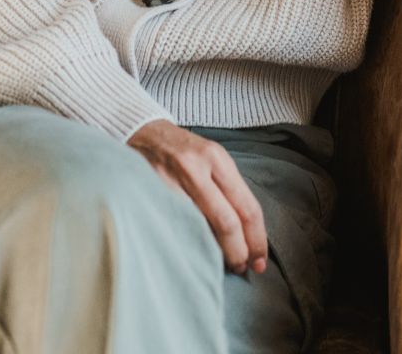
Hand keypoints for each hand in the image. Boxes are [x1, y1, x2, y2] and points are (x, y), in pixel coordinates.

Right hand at [127, 119, 267, 275]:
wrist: (142, 133)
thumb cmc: (183, 151)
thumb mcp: (210, 158)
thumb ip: (228, 190)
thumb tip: (247, 235)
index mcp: (216, 158)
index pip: (246, 206)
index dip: (256, 239)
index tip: (259, 261)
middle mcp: (195, 168)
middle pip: (226, 222)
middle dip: (238, 253)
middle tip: (241, 268)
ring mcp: (170, 182)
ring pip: (200, 230)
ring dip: (214, 254)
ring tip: (220, 264)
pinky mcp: (150, 195)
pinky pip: (175, 228)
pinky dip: (188, 244)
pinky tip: (194, 253)